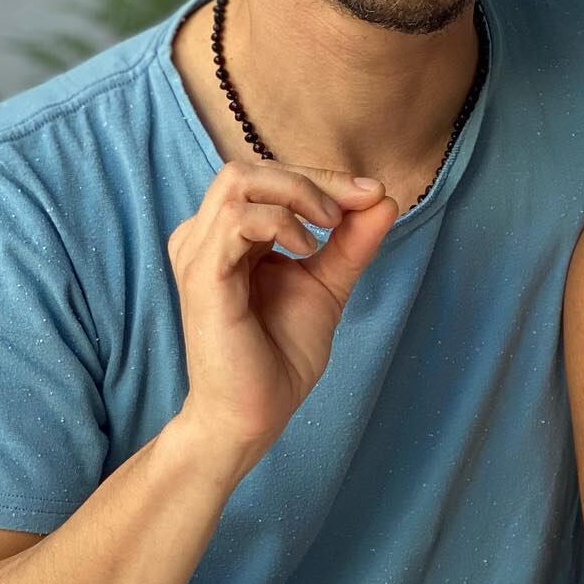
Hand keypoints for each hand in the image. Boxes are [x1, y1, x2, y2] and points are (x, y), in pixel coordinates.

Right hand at [167, 162, 398, 472]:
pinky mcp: (203, 276)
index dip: (323, 178)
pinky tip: (307, 250)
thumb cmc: (280, 355)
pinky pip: (235, 220)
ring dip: (296, 194)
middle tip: (354, 205)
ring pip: (239, 182)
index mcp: (229, 236)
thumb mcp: (327, 285)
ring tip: (329, 229)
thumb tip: (385, 199)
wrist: (255, 413)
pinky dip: (279, 222)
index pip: (269, 179)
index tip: (372, 195)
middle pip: (252, 170)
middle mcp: (205, 237)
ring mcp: (198, 254)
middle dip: (313, 179)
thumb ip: (351, 243)